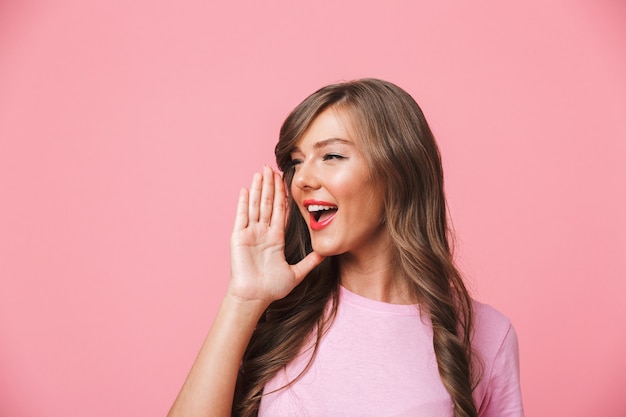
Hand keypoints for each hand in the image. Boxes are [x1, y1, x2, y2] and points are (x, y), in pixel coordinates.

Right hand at [228, 166, 323, 304]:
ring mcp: (250, 233)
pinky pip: (242, 216)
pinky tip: (245, 189)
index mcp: (275, 238)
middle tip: (272, 167)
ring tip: (261, 172)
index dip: (282, 195)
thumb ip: (310, 261)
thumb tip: (326, 253)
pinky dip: (243, 202)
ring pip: (255, 205)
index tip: (285, 180)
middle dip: (270, 185)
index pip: (280, 210)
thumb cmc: (272, 288)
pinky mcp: (239, 237)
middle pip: (267, 203)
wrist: (255, 297)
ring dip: (258, 188)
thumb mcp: (297, 273)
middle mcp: (262, 232)